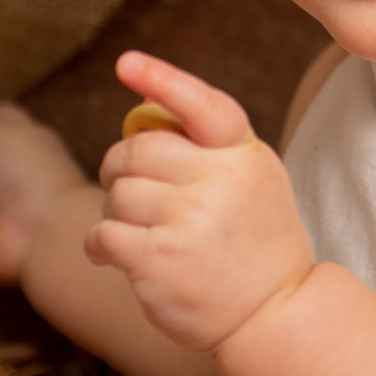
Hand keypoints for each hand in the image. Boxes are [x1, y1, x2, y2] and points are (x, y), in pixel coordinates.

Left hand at [88, 50, 313, 353]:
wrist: (274, 312)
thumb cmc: (254, 241)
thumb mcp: (253, 179)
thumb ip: (210, 146)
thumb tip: (141, 112)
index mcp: (243, 154)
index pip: (201, 104)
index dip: (162, 79)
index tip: (126, 63)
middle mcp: (219, 182)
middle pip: (137, 150)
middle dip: (120, 166)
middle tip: (128, 185)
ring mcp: (188, 222)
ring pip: (118, 193)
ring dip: (116, 210)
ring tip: (139, 230)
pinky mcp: (159, 260)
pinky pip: (104, 233)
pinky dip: (100, 242)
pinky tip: (113, 253)